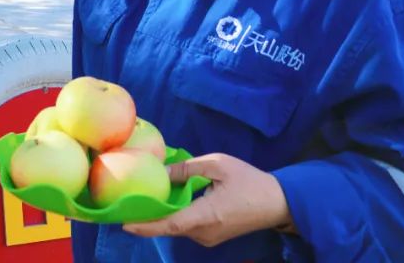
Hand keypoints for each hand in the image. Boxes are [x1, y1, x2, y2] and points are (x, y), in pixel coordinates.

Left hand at [122, 154, 293, 246]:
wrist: (278, 203)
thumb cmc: (249, 180)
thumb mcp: (217, 165)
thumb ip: (187, 168)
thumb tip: (161, 172)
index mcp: (208, 215)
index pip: (172, 225)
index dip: (147, 226)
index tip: (125, 223)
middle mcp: (206, 232)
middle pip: (170, 226)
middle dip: (148, 217)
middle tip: (125, 203)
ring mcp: (209, 237)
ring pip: (177, 226)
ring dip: (162, 214)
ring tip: (141, 198)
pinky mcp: (212, 236)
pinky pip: (187, 226)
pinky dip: (175, 215)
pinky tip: (165, 200)